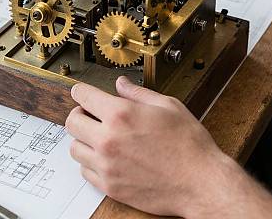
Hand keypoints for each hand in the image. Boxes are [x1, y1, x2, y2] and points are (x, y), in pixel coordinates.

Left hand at [65, 76, 230, 217]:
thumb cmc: (188, 144)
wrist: (199, 181)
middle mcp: (108, 140)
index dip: (81, 90)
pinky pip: (85, 171)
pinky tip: (106, 155)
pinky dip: (90, 161)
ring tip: (99, 135)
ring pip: (74, 148)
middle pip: (72, 122)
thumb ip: (138, 93)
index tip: (82, 92)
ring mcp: (107, 166)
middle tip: (90, 113)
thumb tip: (122, 84)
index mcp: (121, 115)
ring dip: (83, 138)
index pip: (83, 96)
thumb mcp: (167, 105)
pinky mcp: (110, 186)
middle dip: (80, 113)